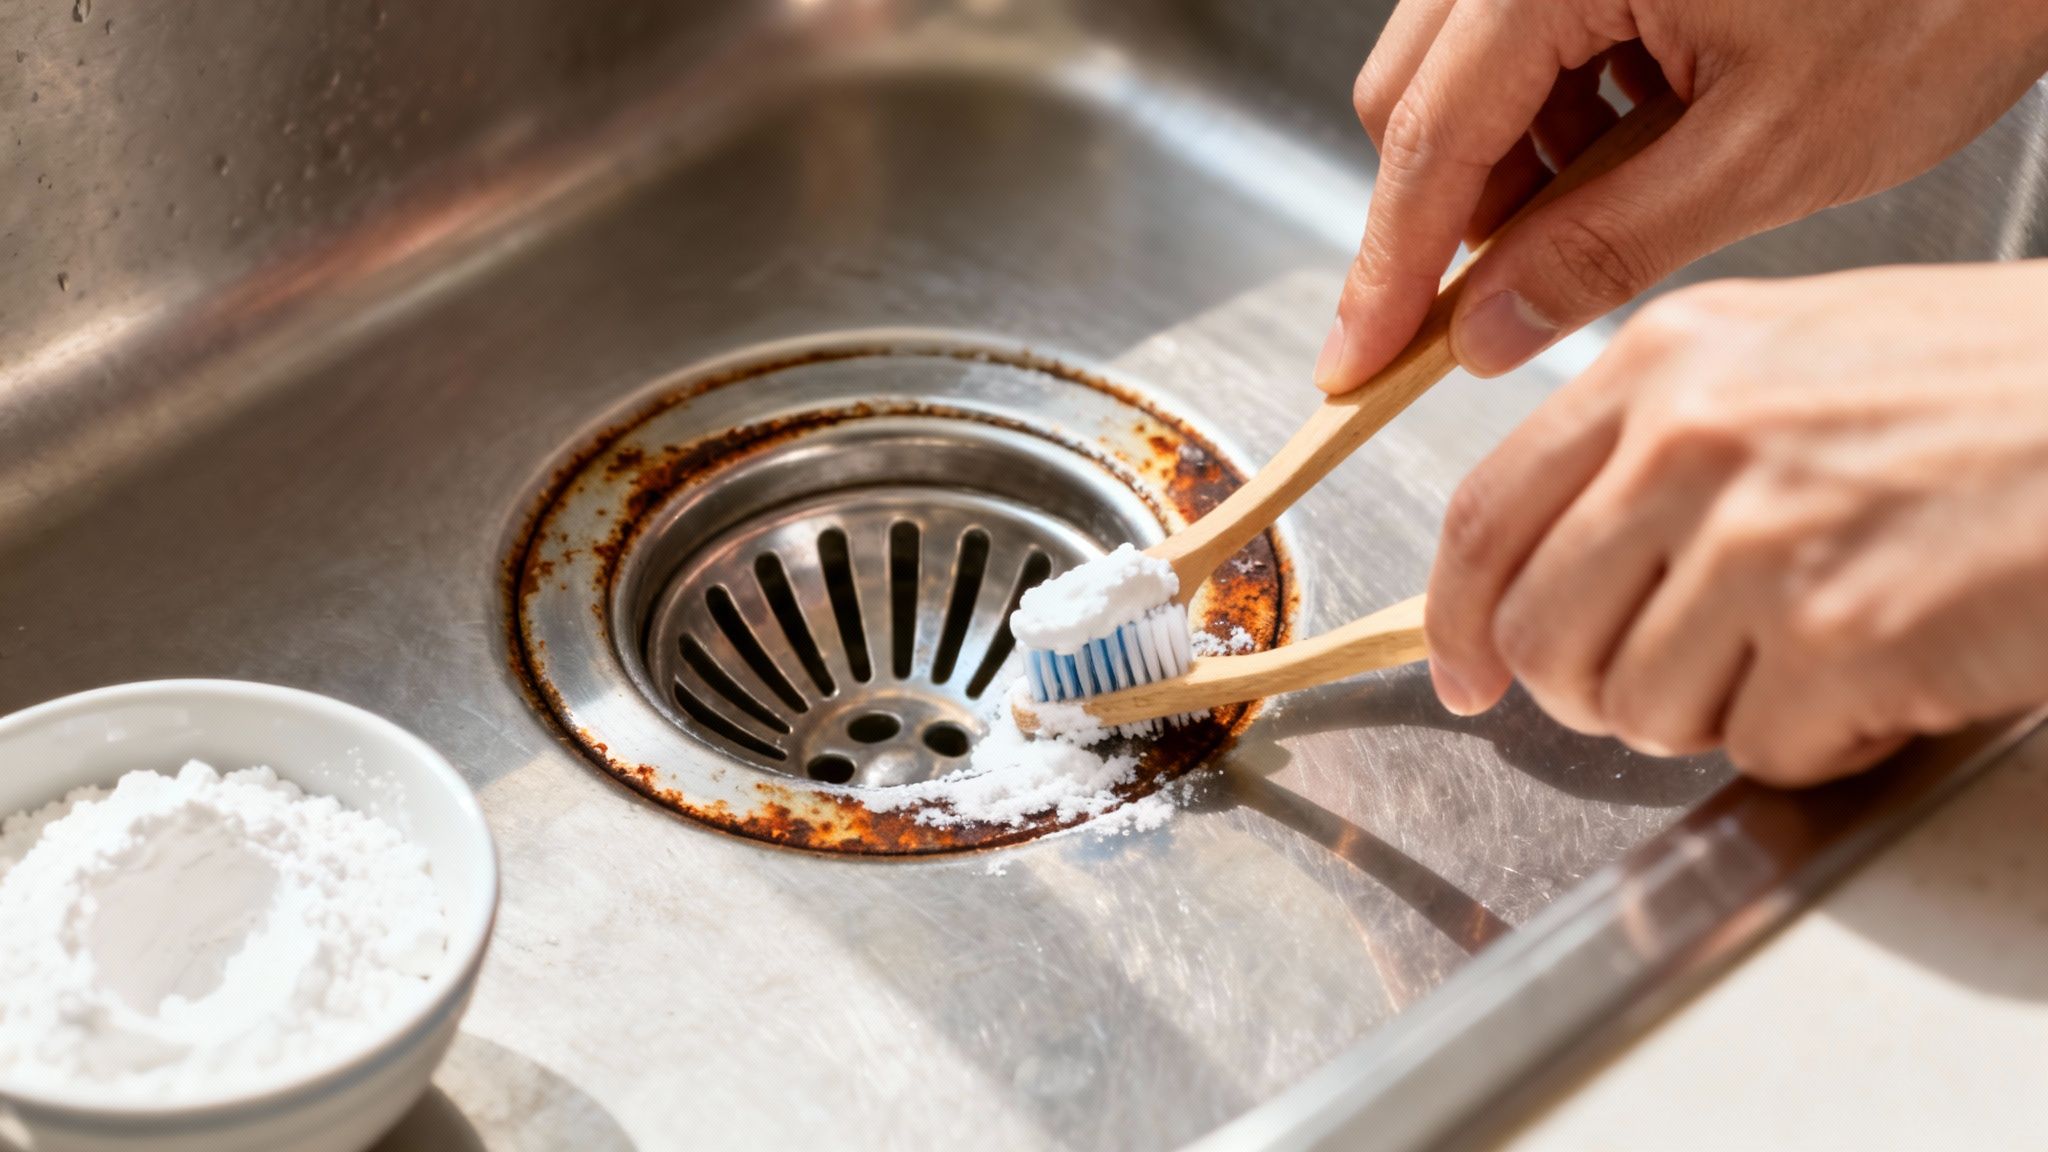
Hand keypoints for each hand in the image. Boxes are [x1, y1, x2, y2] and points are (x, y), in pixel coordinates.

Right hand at [1317, 0, 2047, 388]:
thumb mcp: (1768, 151)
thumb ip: (1603, 248)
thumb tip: (1489, 328)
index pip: (1426, 139)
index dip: (1386, 269)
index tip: (1357, 361)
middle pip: (1413, 92)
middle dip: (1456, 209)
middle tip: (1516, 294)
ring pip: (1461, 65)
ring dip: (1513, 156)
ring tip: (1633, 186)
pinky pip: (1519, 28)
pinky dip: (1560, 101)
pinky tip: (1648, 124)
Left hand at [1424, 262, 2047, 784]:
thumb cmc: (1993, 391)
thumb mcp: (1789, 359)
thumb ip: (1653, 444)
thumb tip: (1544, 557)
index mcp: (1661, 366)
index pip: (1483, 517)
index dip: (1457, 618)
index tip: (1466, 673)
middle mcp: (1689, 445)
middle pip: (1543, 636)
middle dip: (1593, 689)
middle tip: (1680, 679)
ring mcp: (1759, 540)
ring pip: (1639, 709)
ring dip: (1719, 711)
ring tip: (1818, 644)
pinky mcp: (1840, 637)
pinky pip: (1759, 751)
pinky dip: (1818, 741)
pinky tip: (1886, 671)